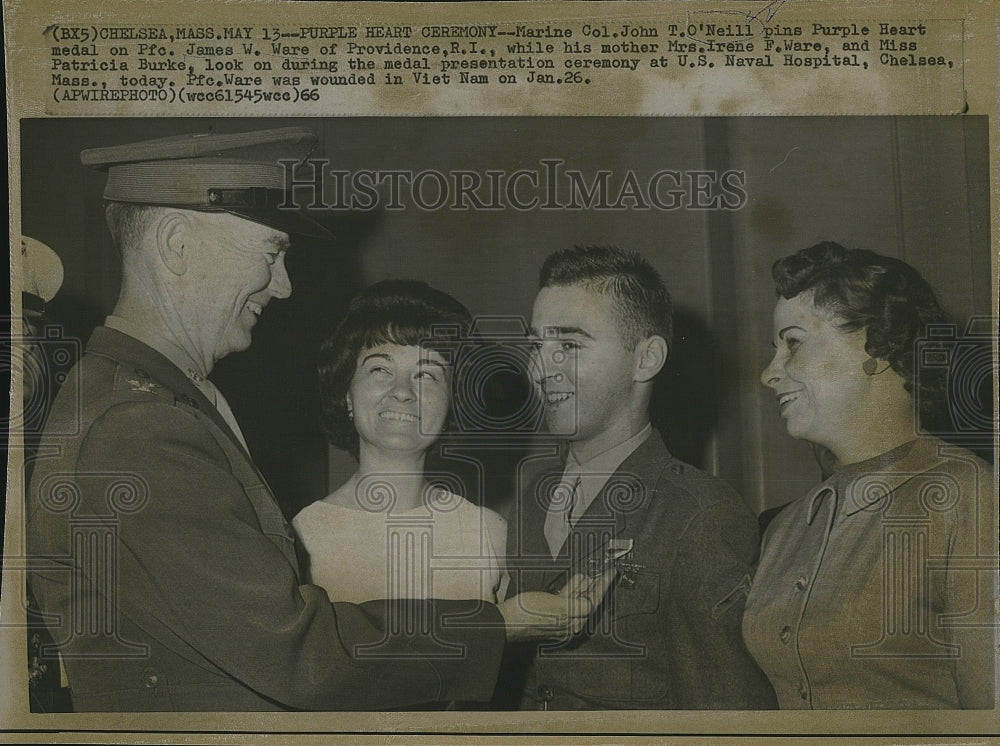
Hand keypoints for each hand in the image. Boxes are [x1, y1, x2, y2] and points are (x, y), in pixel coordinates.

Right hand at [496, 568, 615, 642]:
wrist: (506, 622)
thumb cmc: (526, 613)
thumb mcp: (555, 602)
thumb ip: (574, 598)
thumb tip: (589, 591)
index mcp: (573, 623)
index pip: (594, 600)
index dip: (603, 585)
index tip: (610, 573)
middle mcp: (570, 627)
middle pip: (588, 603)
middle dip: (595, 587)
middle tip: (603, 572)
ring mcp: (562, 626)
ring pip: (578, 604)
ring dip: (584, 589)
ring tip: (589, 576)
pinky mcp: (553, 624)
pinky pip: (568, 607)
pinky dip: (572, 595)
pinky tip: (571, 588)